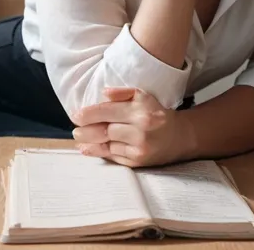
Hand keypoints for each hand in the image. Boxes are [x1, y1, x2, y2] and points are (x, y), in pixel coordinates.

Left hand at [71, 87, 189, 166]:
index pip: (107, 111)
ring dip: (89, 143)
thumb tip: (103, 93)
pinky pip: (114, 156)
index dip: (88, 114)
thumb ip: (123, 93)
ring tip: (79, 139)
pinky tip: (88, 149)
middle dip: (85, 131)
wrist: (179, 136)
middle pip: (104, 130)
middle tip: (74, 130)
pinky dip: (99, 153)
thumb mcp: (143, 96)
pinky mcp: (138, 161)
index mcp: (140, 110)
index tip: (75, 115)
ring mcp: (139, 148)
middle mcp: (140, 129)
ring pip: (107, 145)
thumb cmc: (156, 113)